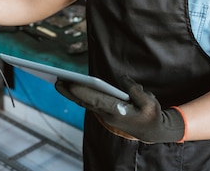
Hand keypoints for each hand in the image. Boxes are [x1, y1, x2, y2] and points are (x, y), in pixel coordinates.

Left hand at [55, 76, 184, 142]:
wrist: (153, 131)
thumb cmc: (151, 115)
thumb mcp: (150, 102)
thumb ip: (136, 90)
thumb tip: (122, 79)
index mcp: (117, 112)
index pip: (96, 100)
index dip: (83, 91)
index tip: (70, 83)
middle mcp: (107, 114)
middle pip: (86, 102)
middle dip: (71, 92)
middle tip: (57, 80)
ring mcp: (105, 114)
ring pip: (85, 103)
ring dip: (72, 93)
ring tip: (60, 81)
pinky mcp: (105, 112)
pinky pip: (89, 103)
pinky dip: (79, 95)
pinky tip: (71, 88)